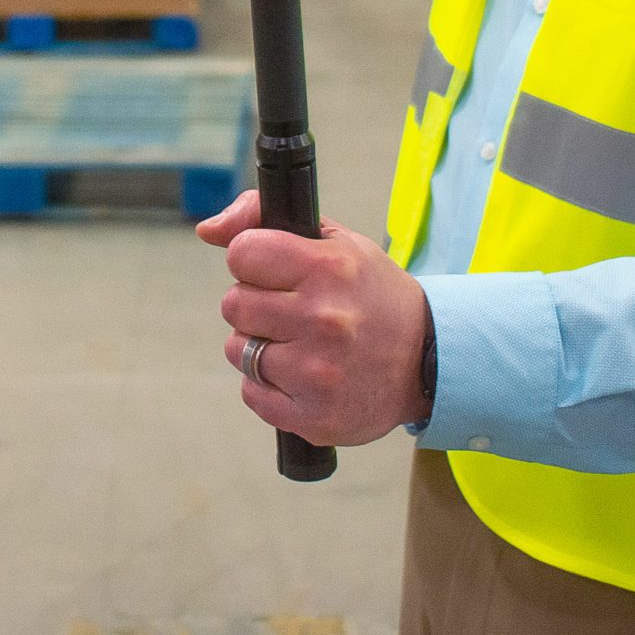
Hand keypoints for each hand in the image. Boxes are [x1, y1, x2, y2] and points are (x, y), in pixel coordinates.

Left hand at [198, 190, 432, 447]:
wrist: (427, 361)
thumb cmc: (371, 294)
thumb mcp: (334, 241)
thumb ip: (263, 219)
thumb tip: (207, 230)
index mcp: (330, 268)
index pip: (241, 253)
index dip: (252, 261)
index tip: (273, 270)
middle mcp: (324, 319)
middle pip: (234, 304)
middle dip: (254, 304)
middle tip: (288, 310)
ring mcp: (318, 372)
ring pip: (238, 350)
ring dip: (258, 346)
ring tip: (297, 343)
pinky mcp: (314, 415)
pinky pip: (252, 393)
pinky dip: (268, 386)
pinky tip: (301, 375)